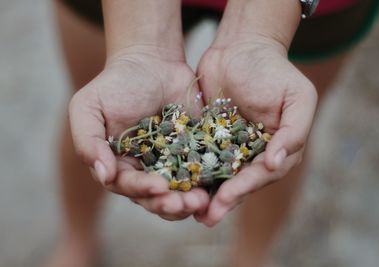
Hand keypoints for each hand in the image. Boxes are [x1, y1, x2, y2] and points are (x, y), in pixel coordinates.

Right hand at [69, 47, 208, 219]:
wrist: (151, 62)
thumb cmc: (115, 84)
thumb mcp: (88, 107)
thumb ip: (87, 142)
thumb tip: (104, 175)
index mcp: (118, 164)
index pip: (128, 186)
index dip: (142, 190)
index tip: (158, 187)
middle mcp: (144, 169)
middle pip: (155, 197)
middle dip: (168, 204)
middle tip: (183, 204)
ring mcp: (170, 162)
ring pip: (179, 191)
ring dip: (189, 201)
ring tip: (201, 202)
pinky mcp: (192, 153)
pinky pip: (200, 172)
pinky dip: (207, 183)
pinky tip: (215, 188)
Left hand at [195, 37, 316, 225]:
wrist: (241, 48)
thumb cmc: (274, 71)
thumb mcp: (297, 97)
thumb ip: (293, 132)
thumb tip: (275, 164)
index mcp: (277, 149)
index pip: (261, 174)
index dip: (245, 187)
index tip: (227, 198)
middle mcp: (253, 154)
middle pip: (238, 182)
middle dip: (223, 200)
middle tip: (206, 217)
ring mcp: (229, 148)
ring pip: (217, 176)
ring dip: (205, 195)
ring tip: (189, 211)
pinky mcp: (207, 139)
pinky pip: (199, 158)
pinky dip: (190, 172)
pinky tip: (176, 185)